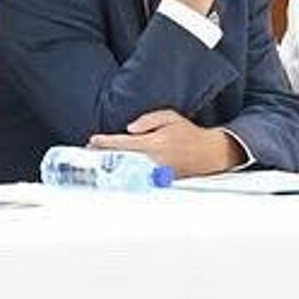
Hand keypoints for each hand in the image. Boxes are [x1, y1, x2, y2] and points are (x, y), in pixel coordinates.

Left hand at [90, 111, 245, 178]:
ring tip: (98, 161)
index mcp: (155, 143)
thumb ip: (147, 120)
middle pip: (122, 159)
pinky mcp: (161, 181)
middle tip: (89, 152)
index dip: (106, 142)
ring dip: (112, 166)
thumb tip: (129, 129)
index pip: (124, 143)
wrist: (210, 153)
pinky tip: (115, 170)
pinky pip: (139, 177)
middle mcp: (155, 160)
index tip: (93, 140)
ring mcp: (157, 173)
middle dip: (104, 156)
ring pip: (128, 171)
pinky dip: (125, 174)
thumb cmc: (188, 133)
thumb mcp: (169, 117)